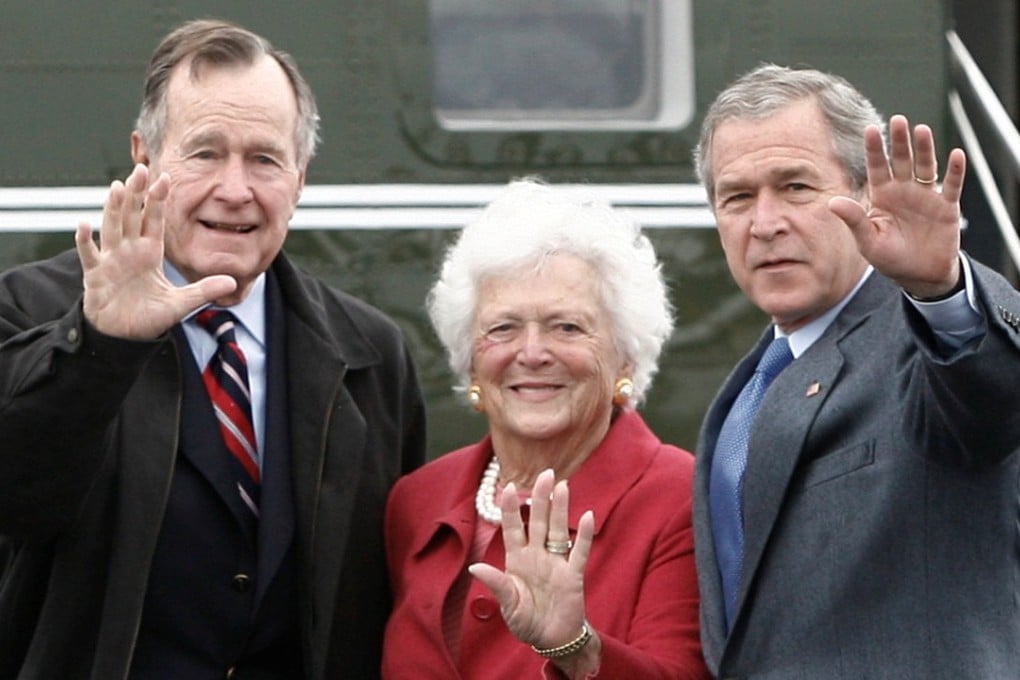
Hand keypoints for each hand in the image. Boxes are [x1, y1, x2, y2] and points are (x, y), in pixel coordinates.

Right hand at [75, 164, 236, 338]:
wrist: (124, 336)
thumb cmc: (150, 317)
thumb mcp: (181, 304)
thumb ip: (203, 291)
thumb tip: (232, 281)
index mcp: (150, 253)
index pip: (154, 221)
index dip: (158, 200)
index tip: (165, 178)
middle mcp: (130, 251)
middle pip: (132, 216)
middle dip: (137, 194)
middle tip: (140, 169)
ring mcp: (111, 261)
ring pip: (112, 228)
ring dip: (114, 208)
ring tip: (118, 187)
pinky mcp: (96, 275)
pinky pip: (89, 255)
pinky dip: (85, 241)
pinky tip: (83, 225)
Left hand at [468, 469, 595, 651]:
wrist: (552, 640)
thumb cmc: (527, 621)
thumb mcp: (508, 605)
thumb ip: (496, 584)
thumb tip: (474, 568)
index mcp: (517, 561)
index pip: (513, 528)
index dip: (511, 509)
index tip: (508, 487)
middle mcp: (537, 556)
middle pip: (538, 521)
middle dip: (540, 498)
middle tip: (546, 473)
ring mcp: (556, 563)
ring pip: (558, 530)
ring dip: (560, 509)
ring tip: (563, 485)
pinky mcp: (573, 576)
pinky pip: (579, 552)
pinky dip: (583, 535)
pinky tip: (587, 516)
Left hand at [829, 114, 966, 298]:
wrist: (918, 275)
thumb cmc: (890, 258)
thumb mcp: (868, 241)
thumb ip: (854, 219)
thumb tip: (832, 202)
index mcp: (881, 196)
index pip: (877, 166)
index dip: (874, 149)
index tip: (870, 129)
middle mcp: (903, 190)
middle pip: (901, 160)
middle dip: (899, 141)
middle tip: (898, 120)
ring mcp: (925, 196)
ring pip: (925, 166)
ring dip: (924, 149)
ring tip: (921, 130)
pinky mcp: (946, 206)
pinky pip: (951, 185)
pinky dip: (955, 171)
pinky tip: (956, 155)